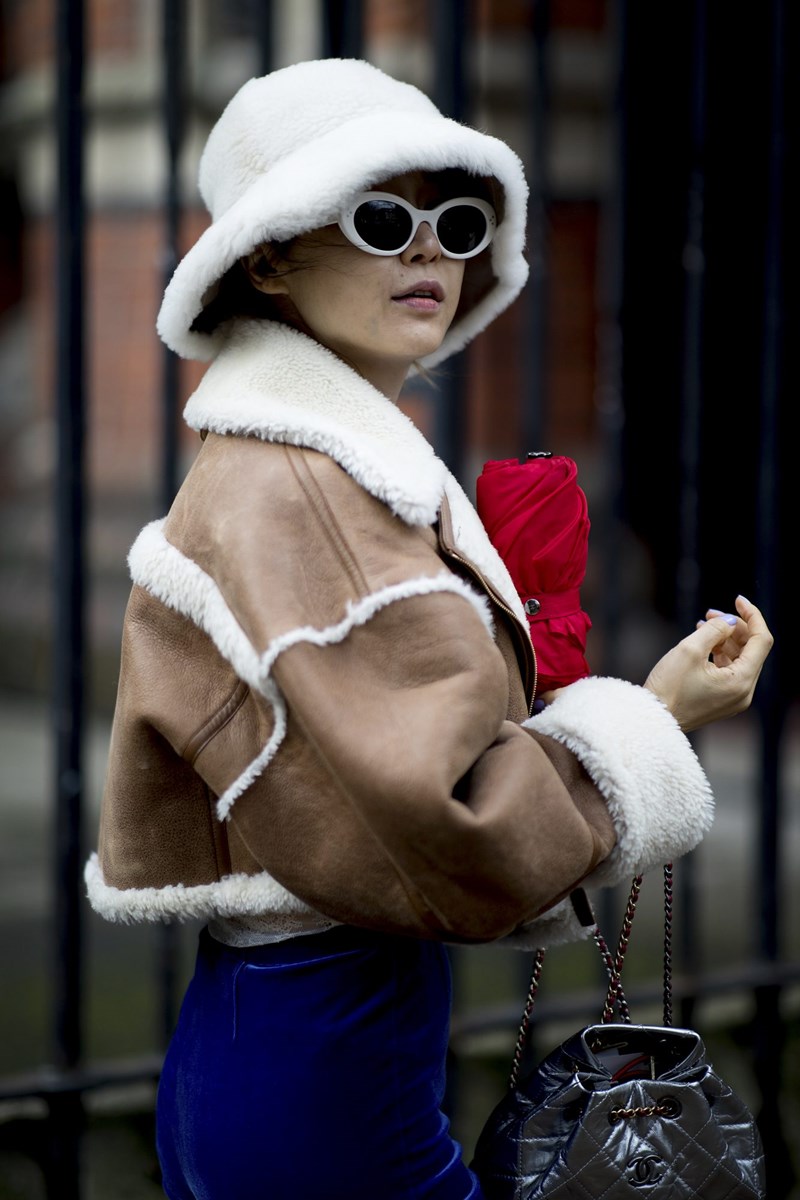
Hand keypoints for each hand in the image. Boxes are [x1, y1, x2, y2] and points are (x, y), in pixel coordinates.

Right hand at [643, 595, 772, 731]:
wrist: (653, 720)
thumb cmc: (668, 688)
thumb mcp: (689, 650)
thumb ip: (714, 629)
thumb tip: (729, 621)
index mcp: (741, 681)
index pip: (762, 641)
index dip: (752, 616)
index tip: (737, 600)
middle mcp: (743, 692)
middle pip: (751, 650)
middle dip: (735, 627)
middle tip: (711, 612)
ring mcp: (733, 698)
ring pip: (740, 659)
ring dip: (725, 639)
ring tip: (704, 624)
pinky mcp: (722, 700)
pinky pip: (729, 670)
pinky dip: (719, 653)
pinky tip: (703, 642)